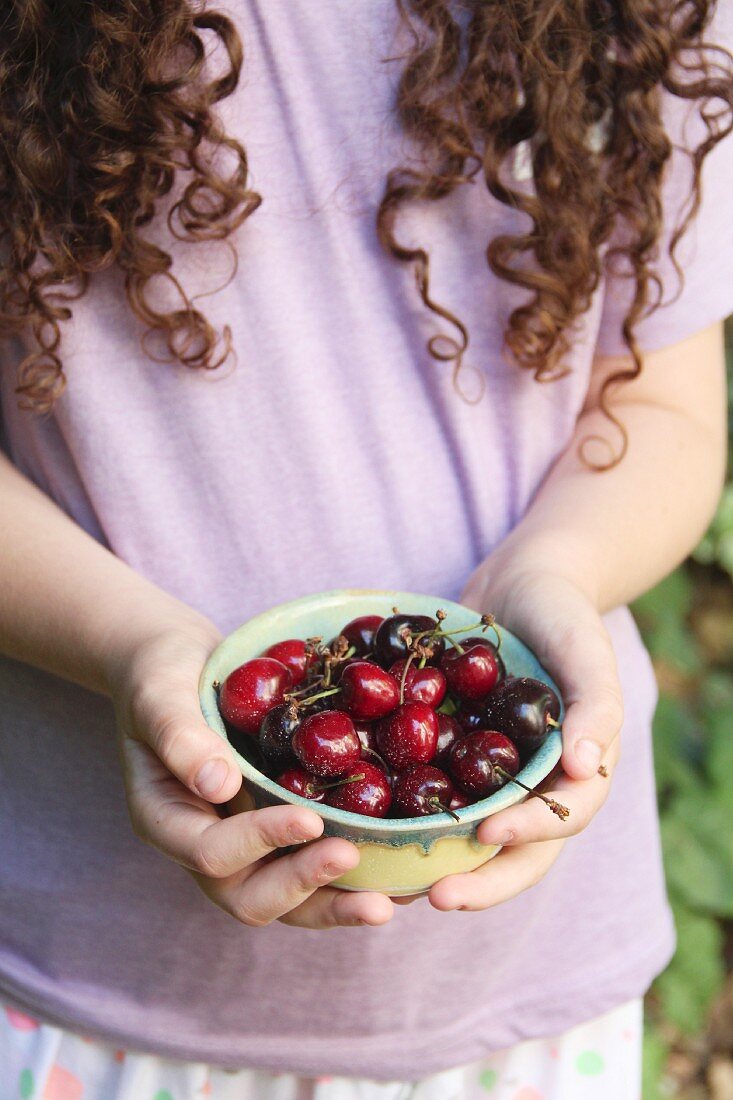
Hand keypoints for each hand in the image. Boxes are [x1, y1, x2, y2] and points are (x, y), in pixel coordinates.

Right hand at [110, 618, 393, 928]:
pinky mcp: (279, 833)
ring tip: (386, 902)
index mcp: (167, 820)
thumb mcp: (160, 694)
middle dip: (303, 886)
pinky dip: (350, 878)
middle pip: (250, 898)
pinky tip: (396, 875)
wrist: (178, 665)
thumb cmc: (162, 674)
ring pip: (287, 899)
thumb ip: (179, 736)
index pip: (211, 852)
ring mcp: (245, 846)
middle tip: (352, 859)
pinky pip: (311, 865)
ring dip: (334, 903)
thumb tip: (219, 784)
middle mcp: (206, 846)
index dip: (261, 841)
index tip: (310, 819)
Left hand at [423, 565, 622, 912]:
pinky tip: (363, 829)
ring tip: (391, 888)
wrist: (521, 583)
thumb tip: (587, 767)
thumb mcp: (586, 651)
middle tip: (431, 897)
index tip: (485, 832)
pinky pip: (428, 794)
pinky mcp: (449, 758)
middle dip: (476, 881)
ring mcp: (488, 777)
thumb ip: (595, 706)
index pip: (556, 823)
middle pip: (509, 853)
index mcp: (573, 777)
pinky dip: (402, 817)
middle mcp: (530, 788)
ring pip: (464, 838)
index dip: (524, 834)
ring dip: (434, 867)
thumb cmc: (563, 615)